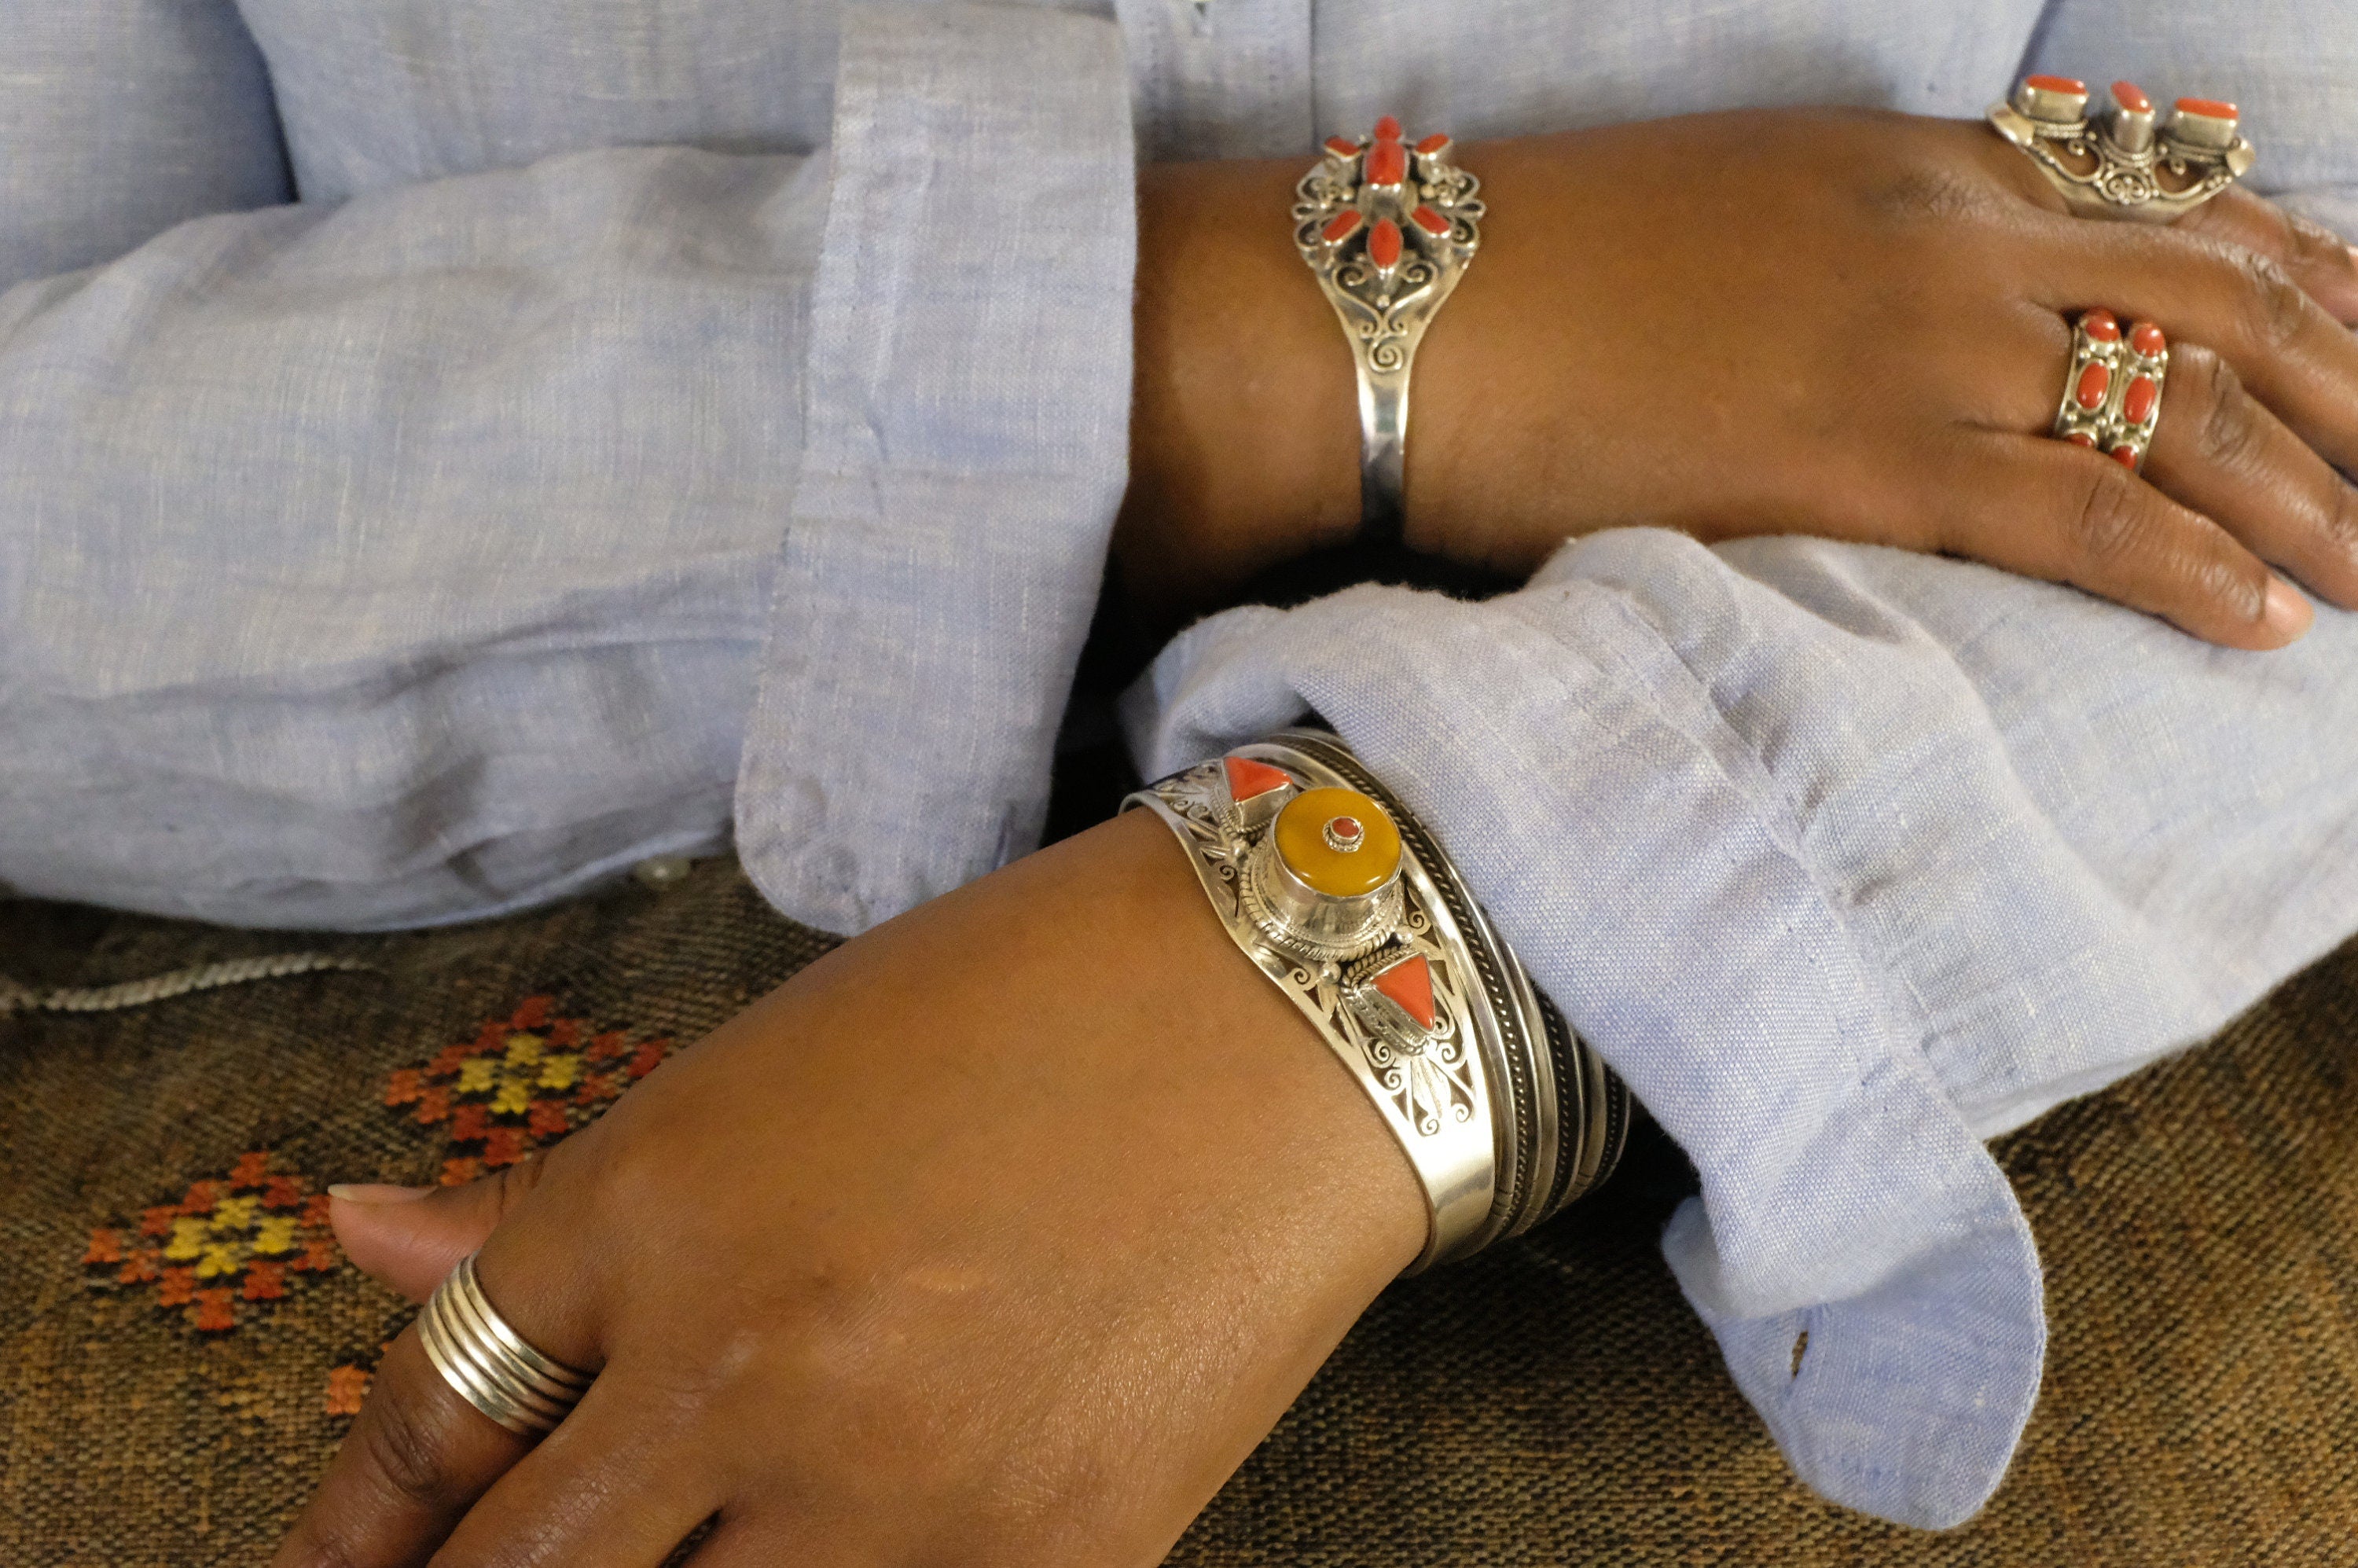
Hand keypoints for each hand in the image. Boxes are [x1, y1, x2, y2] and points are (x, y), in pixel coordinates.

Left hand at [273, 812, 1423, 1566]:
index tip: (351, 1562)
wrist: (1281, 1019)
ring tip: (709, 1528)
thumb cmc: (1010, 1009)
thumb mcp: (756, 1072)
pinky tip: (851, 1530)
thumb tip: (353, 1237)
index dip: (355, 1526)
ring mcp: (905, 1494)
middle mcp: (746, 1367)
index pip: (423, 1425)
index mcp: (654, 1209)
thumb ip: (550, 1207)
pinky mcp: (1055, 1567)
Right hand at [1120, 108, 2357, 647]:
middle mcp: (1955, 236)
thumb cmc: (1538, 268)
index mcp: (1923, 163)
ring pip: (2182, 412)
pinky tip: (2265, 621)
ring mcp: (1916, 341)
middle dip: (2353, 399)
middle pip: (2224, 305)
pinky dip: (2190, 565)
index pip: (2180, 209)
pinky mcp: (1857, 456)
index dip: (2310, 287)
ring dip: (2310, 499)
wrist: (1405, 307)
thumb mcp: (1735, 210)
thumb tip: (1936, 323)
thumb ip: (1866, 245)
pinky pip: (2077, 513)